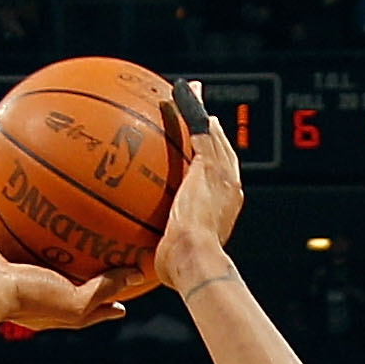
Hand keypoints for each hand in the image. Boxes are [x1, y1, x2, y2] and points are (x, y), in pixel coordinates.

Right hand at [0, 211, 133, 334]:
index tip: (127, 276)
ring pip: (13, 241)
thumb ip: (105, 287)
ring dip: (23, 225)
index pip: (78, 297)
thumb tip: (138, 274)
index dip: (103, 289)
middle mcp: (21, 284)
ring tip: (38, 204)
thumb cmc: (31, 299)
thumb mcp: (76, 302)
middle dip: (62, 252)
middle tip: (86, 234)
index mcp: (44, 302)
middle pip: (46, 263)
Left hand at [150, 82, 244, 293]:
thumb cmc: (183, 271)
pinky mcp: (209, 165)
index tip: (201, 155)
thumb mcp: (169, 262)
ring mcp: (222, 174)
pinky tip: (177, 91)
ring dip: (199, 112)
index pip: (218, 179)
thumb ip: (158, 256)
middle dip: (210, 130)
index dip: (211, 164)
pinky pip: (198, 128)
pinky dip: (190, 108)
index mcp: (224, 208)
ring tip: (189, 93)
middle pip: (221, 148)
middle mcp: (229, 187)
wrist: (197, 261)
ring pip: (212, 134)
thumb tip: (134, 272)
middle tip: (200, 114)